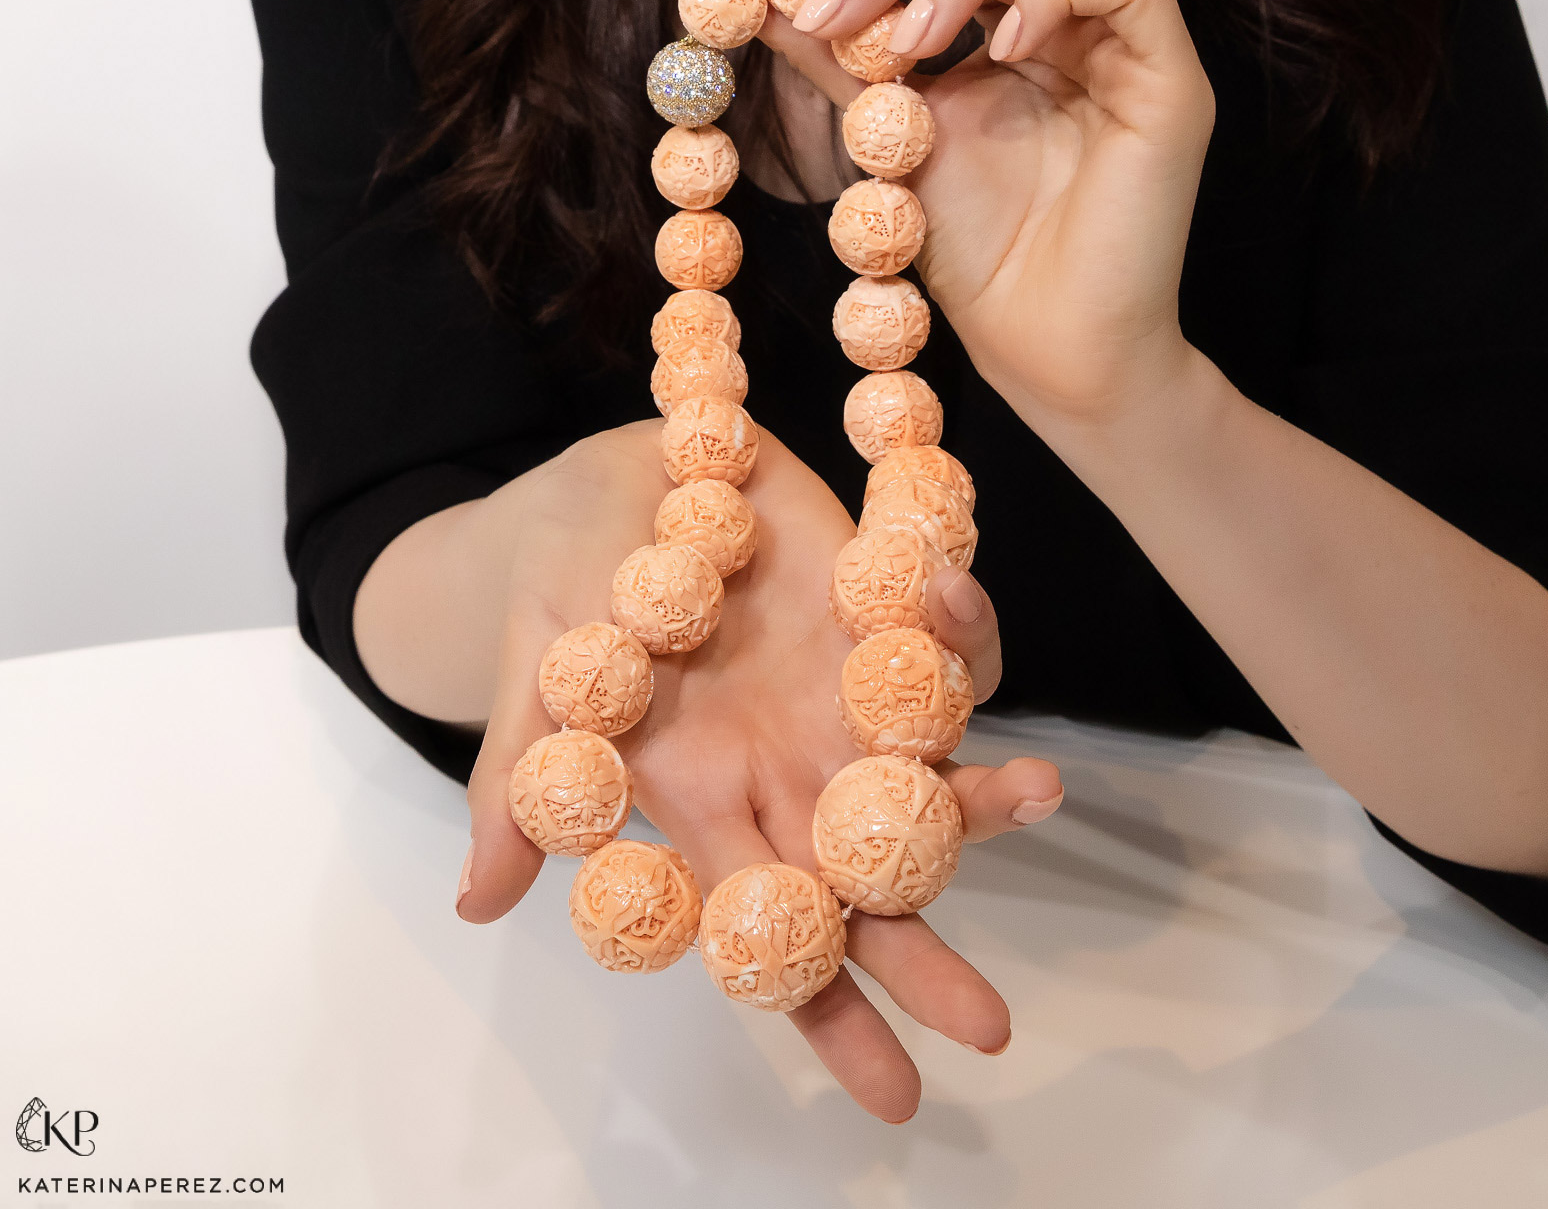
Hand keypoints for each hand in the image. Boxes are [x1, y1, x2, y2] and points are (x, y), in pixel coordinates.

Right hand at [456, 418, 1063, 1121]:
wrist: (606, 486)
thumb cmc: (557, 592)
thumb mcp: (535, 686)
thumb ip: (521, 787)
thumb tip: (475, 906)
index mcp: (707, 805)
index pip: (774, 932)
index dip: (829, 1012)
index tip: (894, 1096)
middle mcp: (787, 766)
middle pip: (872, 881)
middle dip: (928, 954)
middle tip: (988, 1033)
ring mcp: (839, 693)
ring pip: (933, 768)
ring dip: (985, 791)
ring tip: (1037, 792)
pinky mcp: (872, 612)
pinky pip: (940, 642)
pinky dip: (959, 625)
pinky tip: (950, 592)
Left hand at [762, 0, 1215, 428]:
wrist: (1042, 345)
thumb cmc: (977, 256)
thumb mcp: (891, 138)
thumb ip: (840, 62)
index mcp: (1009, 32)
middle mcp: (1071, 25)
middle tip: (830, 1)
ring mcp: (1124, 46)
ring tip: (909, 44)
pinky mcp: (1171, 79)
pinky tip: (998, 51)